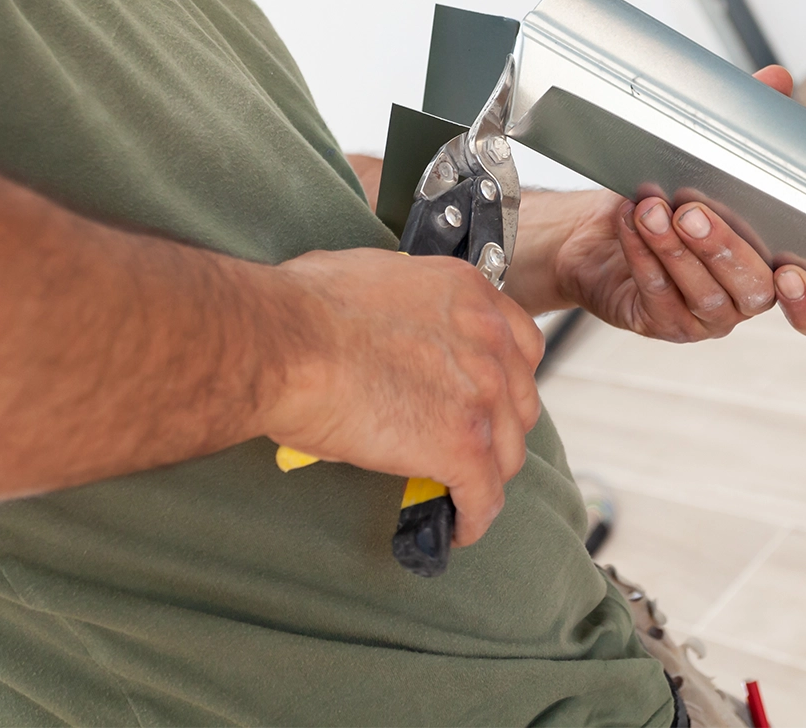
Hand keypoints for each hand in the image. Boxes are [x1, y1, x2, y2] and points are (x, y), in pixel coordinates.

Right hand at [263, 248, 545, 546]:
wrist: (285, 344)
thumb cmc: (302, 308)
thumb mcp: (374, 277)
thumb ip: (407, 303)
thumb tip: (388, 323)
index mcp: (467, 293)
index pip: (520, 343)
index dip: (505, 378)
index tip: (484, 399)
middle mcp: (488, 338)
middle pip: (519, 402)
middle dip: (497, 429)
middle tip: (465, 446)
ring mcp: (481, 394)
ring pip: (507, 453)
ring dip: (485, 476)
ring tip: (457, 492)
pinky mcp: (462, 445)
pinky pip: (484, 497)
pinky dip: (473, 518)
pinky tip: (456, 528)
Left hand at [542, 66, 805, 342]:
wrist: (600, 229)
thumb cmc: (669, 196)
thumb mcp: (710, 160)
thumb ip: (751, 127)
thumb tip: (777, 80)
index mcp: (772, 269)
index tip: (794, 274)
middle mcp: (742, 300)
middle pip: (750, 290)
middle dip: (722, 248)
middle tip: (693, 211)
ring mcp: (701, 317)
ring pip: (700, 293)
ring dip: (674, 249)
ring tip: (652, 209)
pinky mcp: (657, 321)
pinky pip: (654, 293)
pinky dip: (641, 255)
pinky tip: (629, 222)